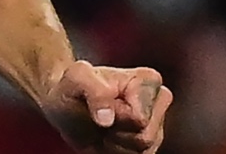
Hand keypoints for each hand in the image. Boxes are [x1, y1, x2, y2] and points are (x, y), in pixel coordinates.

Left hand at [42, 60, 171, 153]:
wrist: (67, 106)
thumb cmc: (73, 87)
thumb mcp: (76, 79)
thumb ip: (94, 91)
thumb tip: (107, 119)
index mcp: (148, 80)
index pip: (140, 117)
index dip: (116, 115)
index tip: (101, 101)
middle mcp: (158, 102)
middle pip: (145, 137)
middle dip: (117, 132)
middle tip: (100, 117)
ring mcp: (157, 126)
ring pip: (142, 151)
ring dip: (114, 144)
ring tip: (102, 126)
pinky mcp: (149, 146)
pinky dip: (115, 153)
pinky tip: (106, 138)